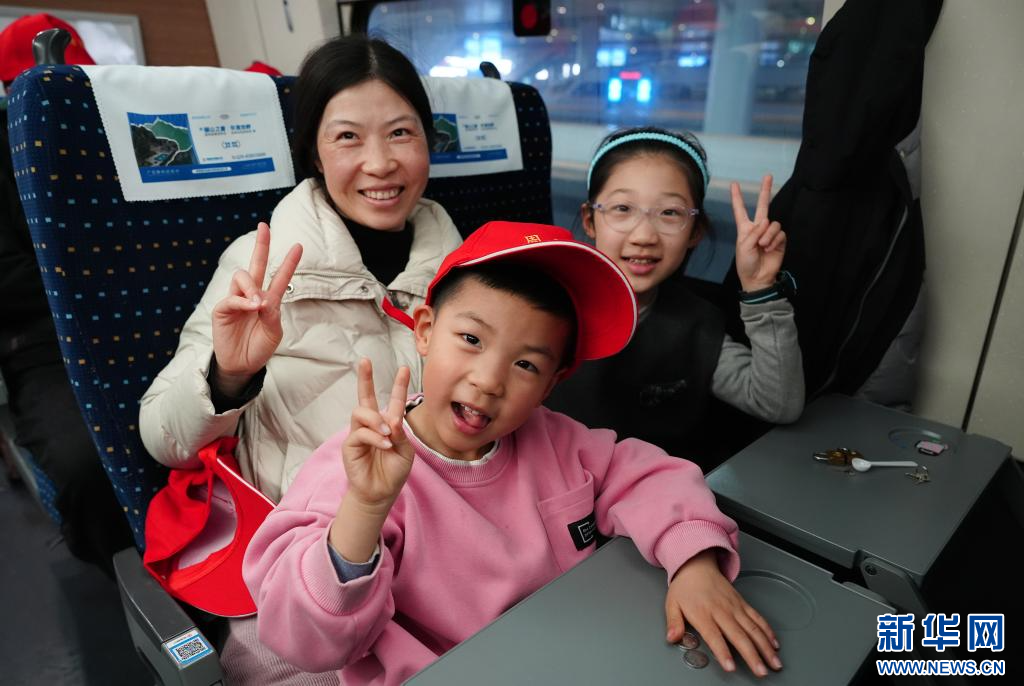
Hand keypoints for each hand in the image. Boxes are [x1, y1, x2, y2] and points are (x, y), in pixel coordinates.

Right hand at [211, 222, 302, 393]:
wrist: (242, 365)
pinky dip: (242, 301)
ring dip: (251, 286)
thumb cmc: (259, 347)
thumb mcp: (274, 332)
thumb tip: (262, 299)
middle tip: (264, 226)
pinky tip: (250, 306)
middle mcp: (252, 295)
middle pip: (257, 264)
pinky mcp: (223, 309)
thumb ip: (272, 315)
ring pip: (242, 277)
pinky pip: (231, 298)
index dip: (289, 262)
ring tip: (257, 303)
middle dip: (261, 245)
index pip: (280, 277)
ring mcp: (236, 300)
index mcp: (269, 300)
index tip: (299, 246)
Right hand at [341, 359, 413, 513]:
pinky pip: (360, 433)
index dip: (399, 385)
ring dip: (375, 420)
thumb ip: (400, 434)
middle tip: (365, 361)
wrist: (381, 493)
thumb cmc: (393, 472)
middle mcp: (372, 425)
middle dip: (364, 378)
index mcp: (388, 424)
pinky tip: (384, 444)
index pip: (394, 401)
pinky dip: (374, 437)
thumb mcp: (405, 451)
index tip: (405, 368)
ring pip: (361, 411)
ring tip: (387, 433)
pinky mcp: (350, 445)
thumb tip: (391, 419)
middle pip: (365, 396)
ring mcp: (359, 433)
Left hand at [665, 550, 781, 677]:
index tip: (731, 666)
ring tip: (774, 663)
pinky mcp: (742, 603)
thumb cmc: (685, 587)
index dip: (723, 652)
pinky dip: (768, 631)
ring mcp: (734, 606)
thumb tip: (672, 638)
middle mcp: (721, 610)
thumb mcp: (672, 604)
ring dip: (765, 647)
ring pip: (753, 628)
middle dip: (752, 655)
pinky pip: (758, 618)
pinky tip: (774, 644)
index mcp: (702, 613)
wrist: (696, 565)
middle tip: (760, 671)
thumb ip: (673, 623)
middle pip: (739, 636)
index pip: (714, 636)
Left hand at [731, 175, 785, 292]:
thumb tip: (766, 221)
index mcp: (745, 229)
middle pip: (763, 206)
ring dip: (768, 235)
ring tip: (763, 246)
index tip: (734, 184)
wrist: (758, 278)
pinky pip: (780, 233)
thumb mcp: (744, 247)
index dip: (737, 197)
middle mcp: (758, 228)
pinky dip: (775, 241)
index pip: (740, 210)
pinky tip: (770, 249)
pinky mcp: (779, 240)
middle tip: (768, 176)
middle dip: (765, 191)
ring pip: (772, 223)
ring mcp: (769, 233)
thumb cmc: (746, 263)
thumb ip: (754, 233)